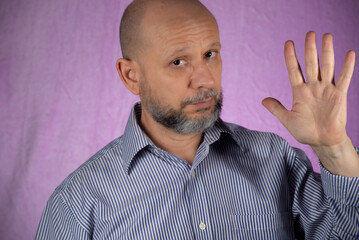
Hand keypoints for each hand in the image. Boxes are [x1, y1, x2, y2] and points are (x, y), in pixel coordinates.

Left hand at [262, 31, 358, 176]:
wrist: (322, 141)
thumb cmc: (305, 131)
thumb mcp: (287, 119)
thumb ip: (276, 108)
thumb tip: (262, 100)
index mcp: (299, 92)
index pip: (294, 69)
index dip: (291, 56)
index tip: (288, 43)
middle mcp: (312, 87)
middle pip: (310, 63)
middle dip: (309, 48)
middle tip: (309, 33)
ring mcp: (326, 90)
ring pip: (326, 66)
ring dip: (327, 51)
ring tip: (326, 36)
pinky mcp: (339, 95)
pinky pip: (343, 79)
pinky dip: (347, 67)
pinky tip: (348, 53)